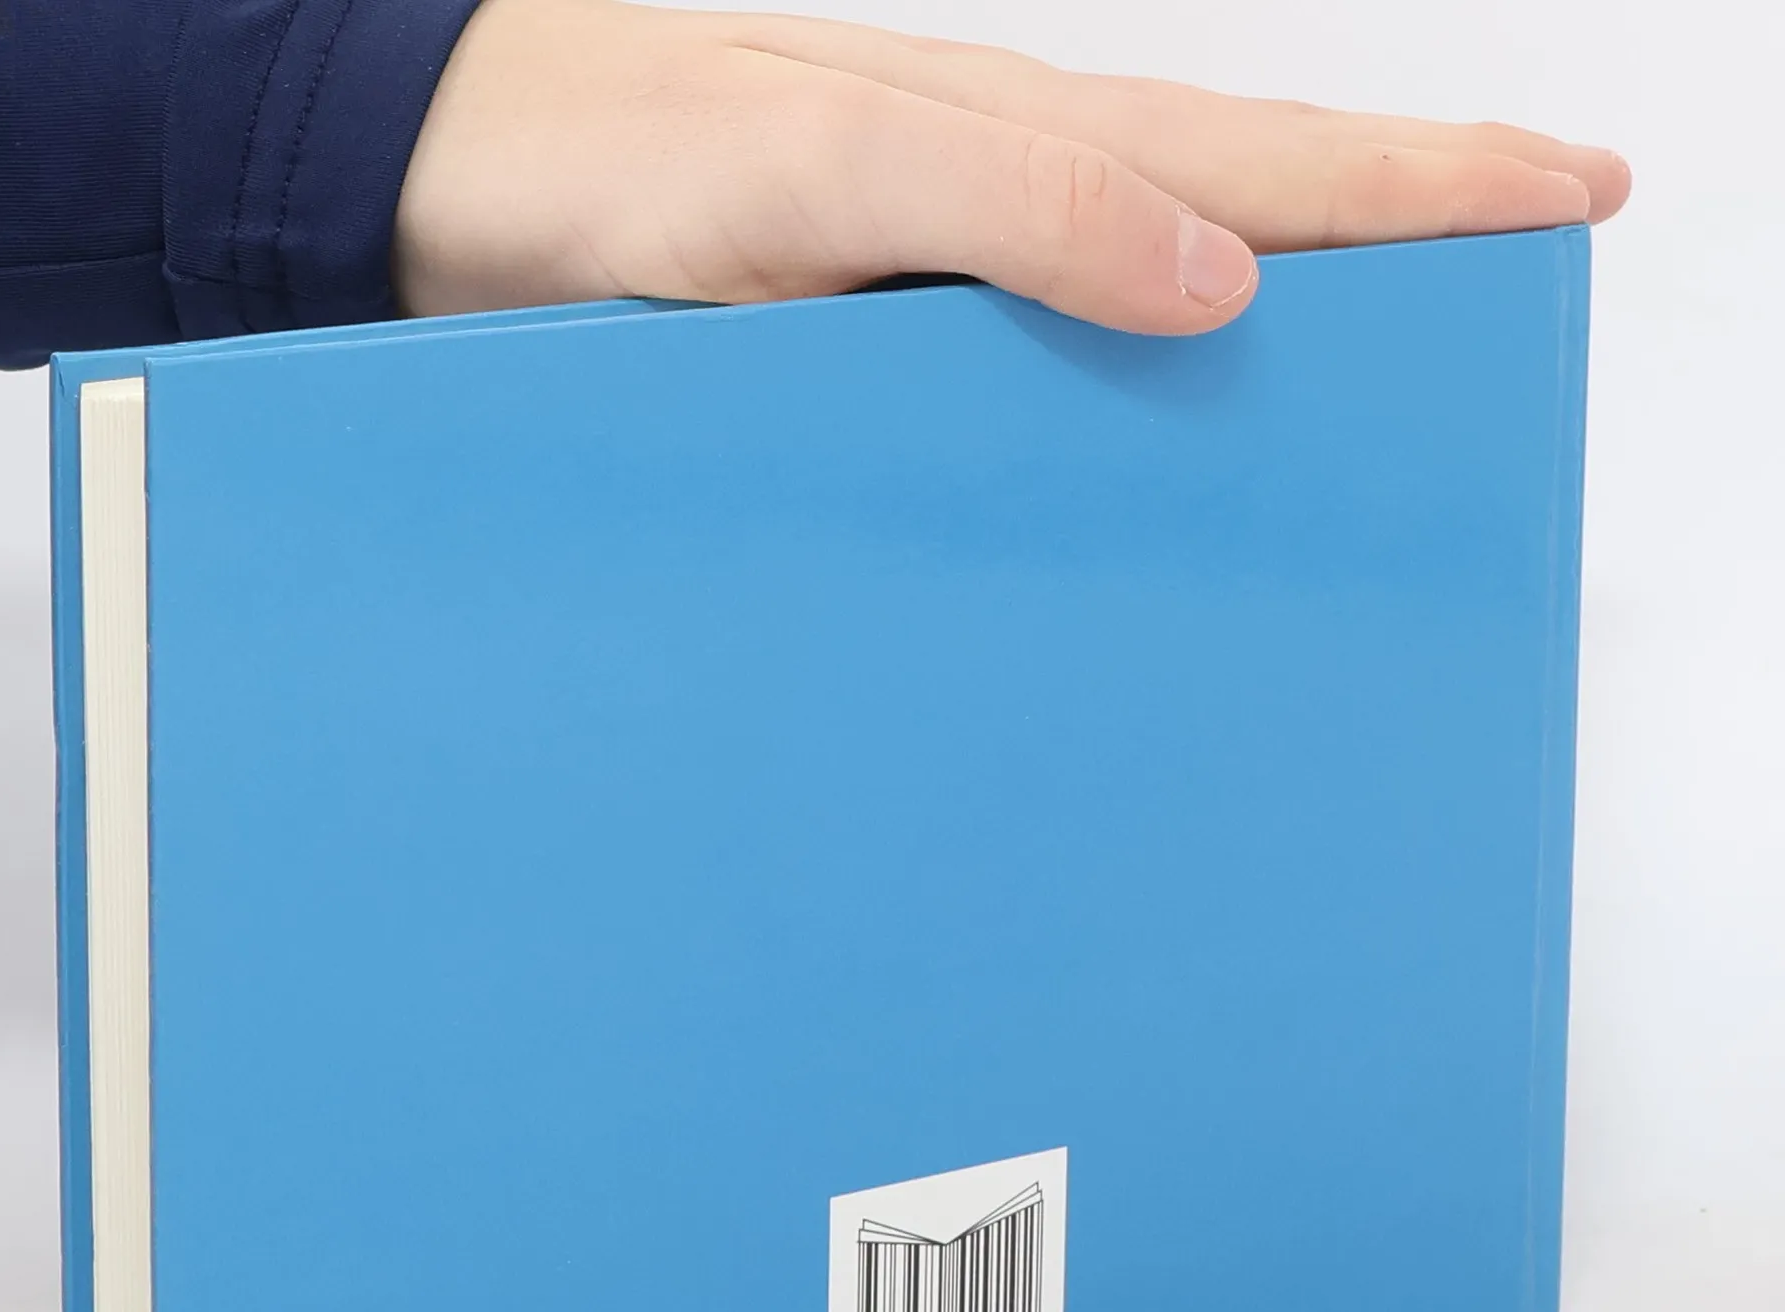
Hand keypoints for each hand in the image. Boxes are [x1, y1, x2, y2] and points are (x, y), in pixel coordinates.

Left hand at [393, 0, 1630, 335]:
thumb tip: (1219, 279)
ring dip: (1268, 341)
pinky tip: (1138, 466)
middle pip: (1240, 221)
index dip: (1429, 182)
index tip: (1572, 190)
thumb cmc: (604, 150)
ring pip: (1147, 310)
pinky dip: (1113, 421)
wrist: (442, 194)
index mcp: (1013, 141)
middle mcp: (995, 212)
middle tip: (1524, 269)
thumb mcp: (814, 168)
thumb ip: (1011, 205)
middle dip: (1397, 248)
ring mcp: (937, 291)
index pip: (1268, 161)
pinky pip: (1029, 394)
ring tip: (1371, 392)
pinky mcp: (864, 358)